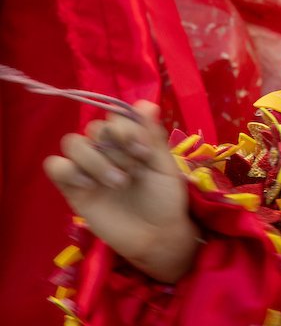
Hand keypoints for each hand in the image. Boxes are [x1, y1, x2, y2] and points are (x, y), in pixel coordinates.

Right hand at [44, 101, 198, 282]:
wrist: (156, 236)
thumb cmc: (166, 199)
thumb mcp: (166, 167)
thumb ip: (153, 136)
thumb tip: (147, 103)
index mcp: (131, 139)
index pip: (116, 115)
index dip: (127, 128)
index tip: (144, 151)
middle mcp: (108, 149)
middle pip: (94, 126)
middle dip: (115, 147)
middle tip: (134, 170)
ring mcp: (89, 167)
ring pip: (73, 142)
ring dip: (95, 159)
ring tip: (118, 182)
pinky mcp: (73, 188)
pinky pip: (54, 166)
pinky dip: (68, 170)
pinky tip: (89, 185)